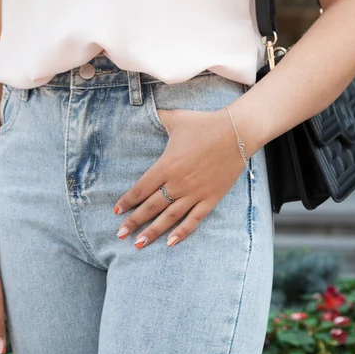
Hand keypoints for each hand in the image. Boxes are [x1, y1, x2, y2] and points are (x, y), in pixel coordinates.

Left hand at [113, 108, 251, 248]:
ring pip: (169, 217)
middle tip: (120, 234)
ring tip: (138, 244)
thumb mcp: (176, 119)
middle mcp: (178, 183)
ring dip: (152, 231)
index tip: (116, 211)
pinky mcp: (211, 198)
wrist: (237, 132)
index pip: (141, 188)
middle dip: (133, 222)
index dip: (127, 201)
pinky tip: (170, 243)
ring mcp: (195, 193)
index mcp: (166, 165)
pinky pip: (194, 219)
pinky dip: (182, 232)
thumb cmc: (205, 124)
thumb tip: (144, 108)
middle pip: (151, 207)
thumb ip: (157, 117)